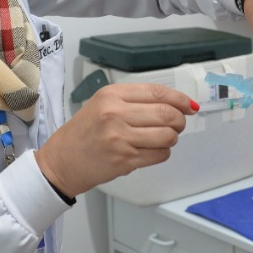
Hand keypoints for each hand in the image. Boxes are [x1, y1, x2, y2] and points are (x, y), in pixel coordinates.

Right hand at [33, 83, 197, 198]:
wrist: (63, 159)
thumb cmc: (85, 131)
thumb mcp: (103, 104)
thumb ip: (136, 100)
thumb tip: (176, 103)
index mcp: (112, 95)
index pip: (157, 92)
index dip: (179, 99)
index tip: (190, 105)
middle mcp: (116, 114)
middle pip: (167, 114)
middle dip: (179, 120)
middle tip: (177, 124)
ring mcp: (120, 138)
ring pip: (168, 135)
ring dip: (172, 138)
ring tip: (162, 138)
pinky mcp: (125, 159)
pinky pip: (160, 154)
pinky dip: (163, 153)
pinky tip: (152, 150)